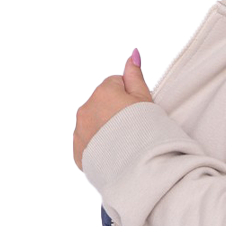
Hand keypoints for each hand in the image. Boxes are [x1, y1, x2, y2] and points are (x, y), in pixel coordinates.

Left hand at [74, 48, 151, 170]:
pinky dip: (98, 148)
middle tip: (132, 130)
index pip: (115, 85)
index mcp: (103, 92)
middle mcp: (86, 110)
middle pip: (102, 104)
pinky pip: (87, 145)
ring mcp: (79, 132)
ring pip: (93, 124)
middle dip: (114, 114)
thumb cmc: (148, 135)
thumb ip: (135, 76)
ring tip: (123, 145)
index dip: (130, 99)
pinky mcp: (78, 153)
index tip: (138, 114)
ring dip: (104, 131)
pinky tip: (113, 155)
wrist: (141, 171)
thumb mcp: (146, 100)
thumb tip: (132, 53)